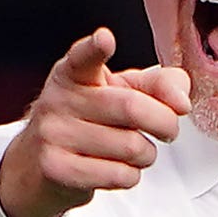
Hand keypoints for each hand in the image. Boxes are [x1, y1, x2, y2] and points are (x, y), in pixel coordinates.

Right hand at [0, 29, 191, 216]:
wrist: (36, 168)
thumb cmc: (87, 124)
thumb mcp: (118, 94)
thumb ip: (157, 86)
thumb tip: (181, 101)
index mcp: (74, 74)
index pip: (83, 57)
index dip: (95, 48)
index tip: (105, 40)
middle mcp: (59, 100)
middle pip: (132, 108)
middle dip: (165, 123)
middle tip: (168, 130)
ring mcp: (54, 135)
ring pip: (131, 147)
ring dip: (147, 155)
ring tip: (134, 152)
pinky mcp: (56, 169)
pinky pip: (118, 175)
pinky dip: (131, 176)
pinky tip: (116, 169)